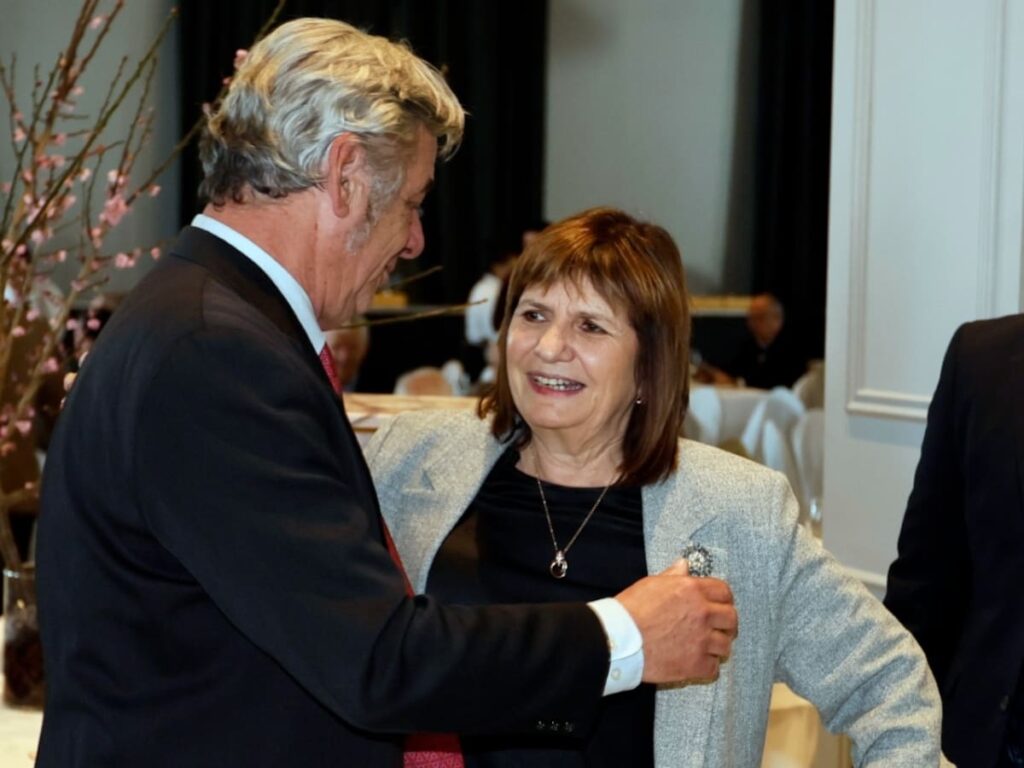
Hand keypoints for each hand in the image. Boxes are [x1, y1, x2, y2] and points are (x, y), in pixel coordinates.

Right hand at [615, 559, 737, 683]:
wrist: (618, 638)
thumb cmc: (630, 609)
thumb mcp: (652, 584)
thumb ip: (673, 576)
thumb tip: (684, 565)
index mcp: (692, 590)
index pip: (724, 591)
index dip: (723, 599)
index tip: (719, 605)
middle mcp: (702, 613)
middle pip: (731, 618)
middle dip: (726, 624)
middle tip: (718, 628)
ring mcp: (701, 640)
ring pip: (725, 645)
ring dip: (717, 647)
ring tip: (705, 648)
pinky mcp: (695, 664)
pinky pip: (713, 668)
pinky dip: (706, 667)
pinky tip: (696, 662)